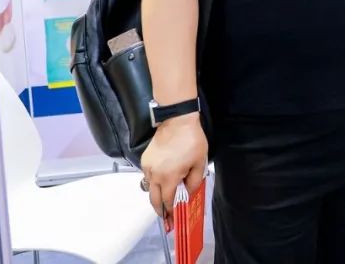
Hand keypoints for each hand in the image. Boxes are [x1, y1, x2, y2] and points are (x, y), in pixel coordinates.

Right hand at [140, 113, 206, 227]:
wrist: (177, 121)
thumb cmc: (191, 141)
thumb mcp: (200, 163)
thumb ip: (194, 181)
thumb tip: (188, 192)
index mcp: (168, 178)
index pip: (167, 202)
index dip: (170, 213)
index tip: (173, 222)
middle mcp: (154, 175)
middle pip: (154, 200)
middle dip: (160, 211)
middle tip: (165, 219)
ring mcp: (147, 167)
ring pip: (150, 188)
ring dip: (157, 195)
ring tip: (165, 199)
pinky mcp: (145, 160)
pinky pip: (148, 176)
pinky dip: (154, 182)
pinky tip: (163, 180)